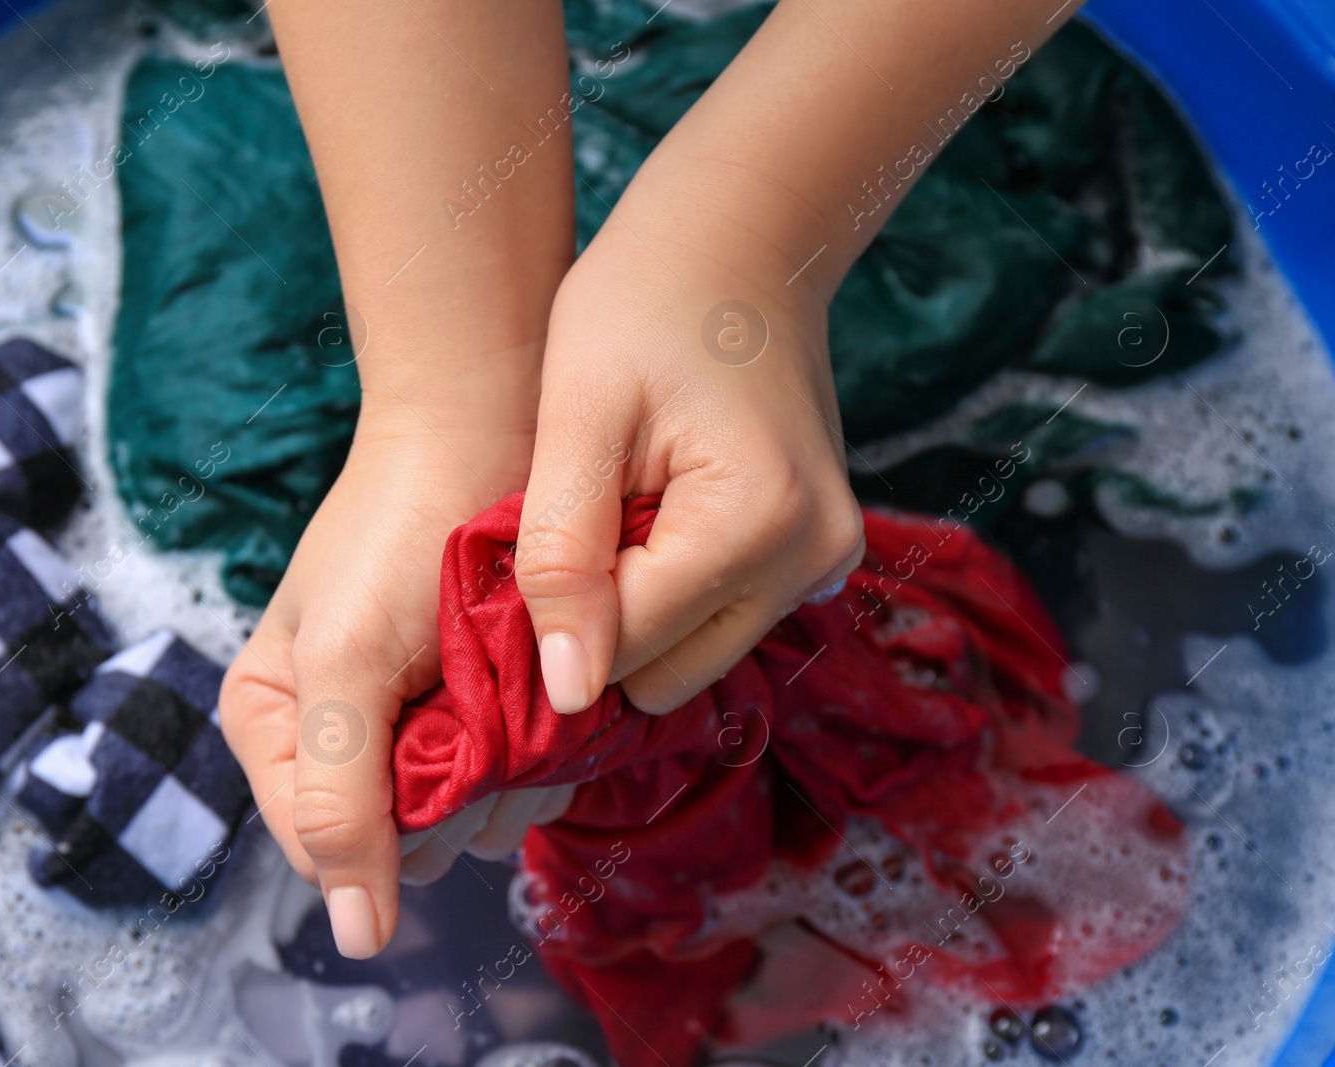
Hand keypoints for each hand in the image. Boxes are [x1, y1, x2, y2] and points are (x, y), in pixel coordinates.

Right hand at [220, 401, 570, 958]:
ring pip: (476, 819)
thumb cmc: (395, 534)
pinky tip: (540, 686)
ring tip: (507, 680)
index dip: (387, 821)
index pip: (329, 849)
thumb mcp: (344, 663)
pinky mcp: (488, 709)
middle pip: (408, 843)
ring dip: (510, 770)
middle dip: (454, 790)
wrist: (479, 431)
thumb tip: (356, 940)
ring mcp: (422, 726)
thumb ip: (338, 800)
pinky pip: (521, 778)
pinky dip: (542, 747)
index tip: (430, 740)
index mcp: (278, 728)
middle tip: (475, 704)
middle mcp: (346, 740)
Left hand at [517, 209, 865, 714]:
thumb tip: (566, 696)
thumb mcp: (576, 416)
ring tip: (609, 516)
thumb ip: (562, 557)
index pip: (626, 648)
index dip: (552, 620)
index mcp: (759, 523)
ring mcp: (825, 565)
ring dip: (633, 610)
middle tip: (568, 527)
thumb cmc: (642, 304)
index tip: (513, 562)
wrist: (738, 241)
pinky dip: (669, 594)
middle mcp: (813, 562)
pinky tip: (646, 519)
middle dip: (598, 623)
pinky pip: (717, 623)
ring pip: (690, 659)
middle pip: (664, 673)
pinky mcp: (815, 558)